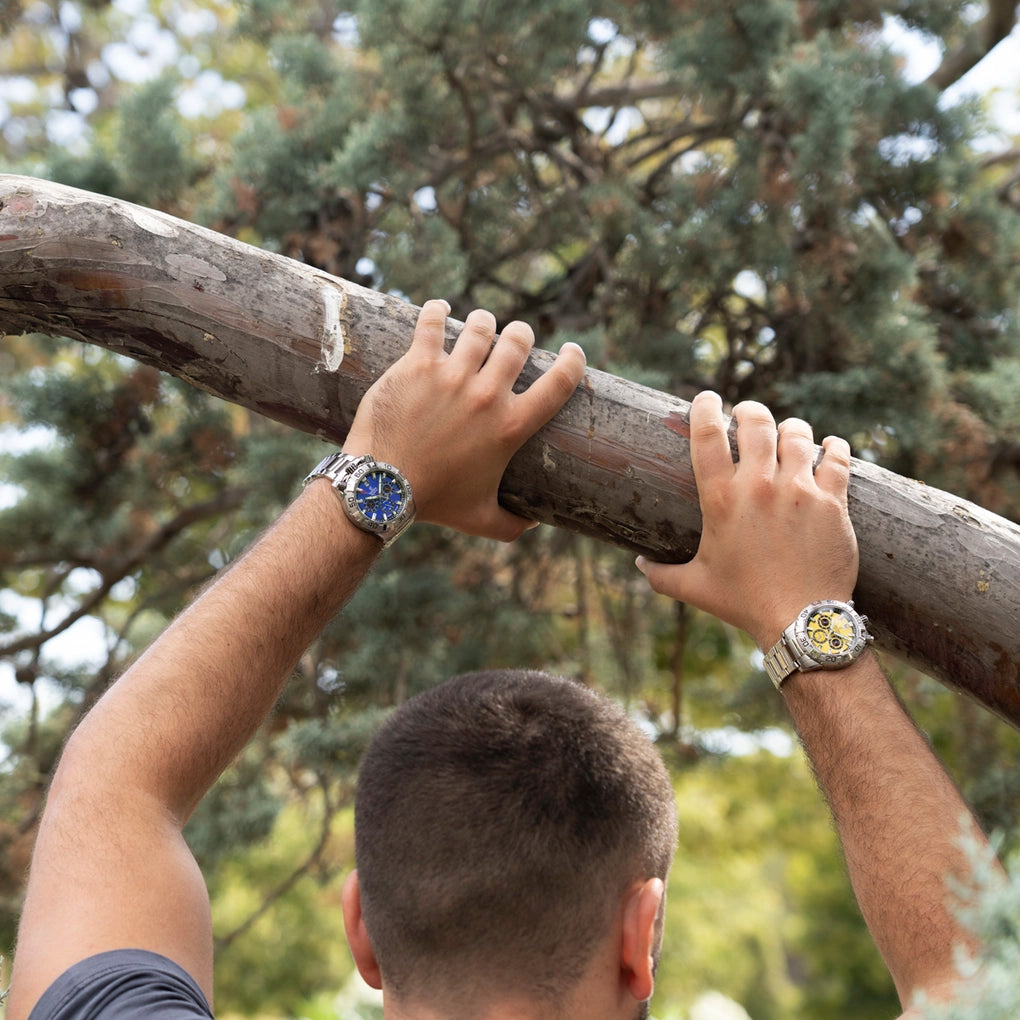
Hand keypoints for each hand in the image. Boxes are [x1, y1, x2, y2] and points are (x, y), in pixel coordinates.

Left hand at [344, 299, 585, 540]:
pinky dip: (437, 311)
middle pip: (518, 342)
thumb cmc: (435, 504)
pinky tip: (439, 310)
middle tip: (513, 340)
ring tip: (479, 325)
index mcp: (510, 427)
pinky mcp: (417, 364)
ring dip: (483, 323)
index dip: (573, 361)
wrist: (382, 487)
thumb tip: (534, 522)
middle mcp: (487, 396)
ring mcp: (451, 376)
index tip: (571, 352)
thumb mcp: (482, 520)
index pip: (560, 383)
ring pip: (480, 327)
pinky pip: (432, 322)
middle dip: (520, 335)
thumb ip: (513, 524)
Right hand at [636, 391, 858, 648]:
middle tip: (748, 414)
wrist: (799, 620)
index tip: (708, 398)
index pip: (706, 435)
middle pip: (756, 422)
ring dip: (791, 428)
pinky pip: (837, 458)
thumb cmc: (742, 602)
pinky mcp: (832, 502)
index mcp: (720, 499)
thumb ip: (660, 574)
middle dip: (750, 411)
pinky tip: (830, 445)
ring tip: (788, 433)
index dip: (705, 407)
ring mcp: (799, 490)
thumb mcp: (694, 587)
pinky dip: (834, 447)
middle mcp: (759, 486)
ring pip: (798, 434)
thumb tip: (637, 565)